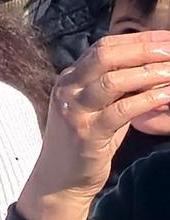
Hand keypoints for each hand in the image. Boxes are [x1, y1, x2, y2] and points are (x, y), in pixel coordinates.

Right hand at [22, 33, 169, 219]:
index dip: (139, 40)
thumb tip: (153, 67)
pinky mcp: (86, 133)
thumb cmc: (85, 142)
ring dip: (149, 73)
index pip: (104, 47)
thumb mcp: (98, 108)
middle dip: (144, 49)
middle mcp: (67, 89)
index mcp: (70, 78)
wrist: (59, 180)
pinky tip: (165, 96)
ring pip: (112, 81)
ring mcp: (74, 110)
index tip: (167, 39)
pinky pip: (120, 110)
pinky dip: (147, 101)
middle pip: (105, 56)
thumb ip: (118, 87)